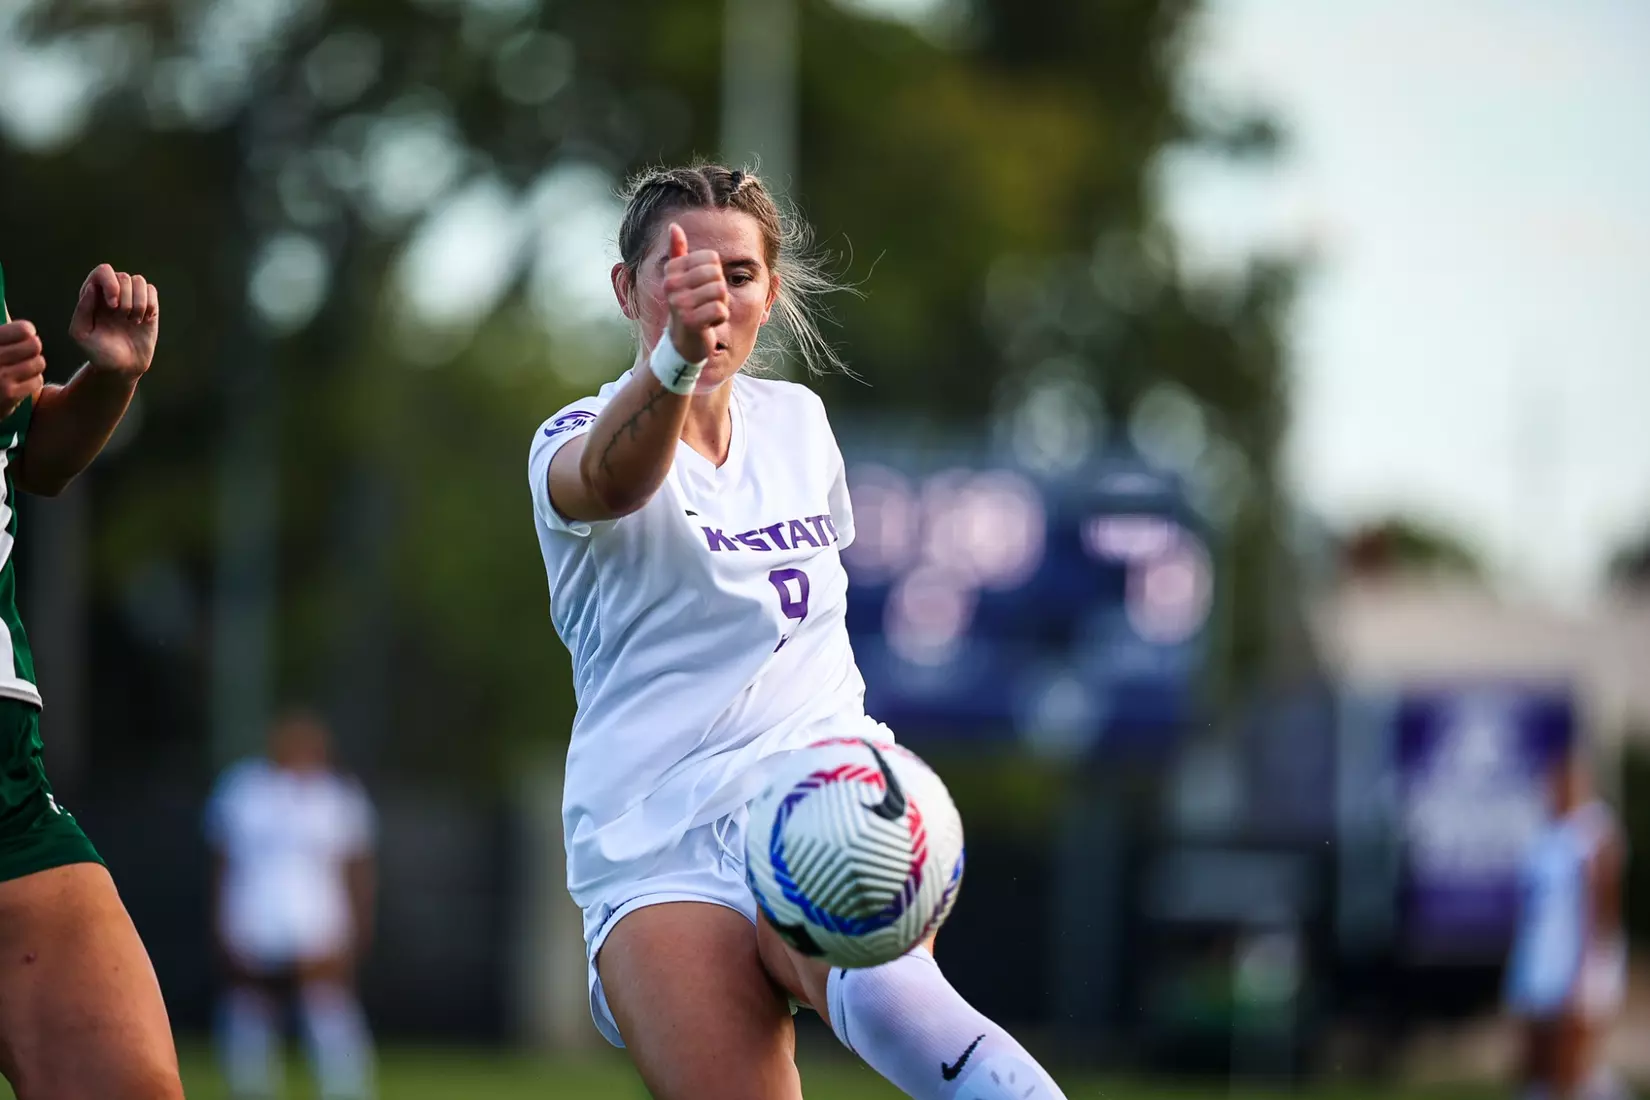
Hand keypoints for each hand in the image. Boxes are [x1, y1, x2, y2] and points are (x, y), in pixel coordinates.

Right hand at [0, 319, 46, 418]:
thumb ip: (2, 326)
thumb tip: (9, 303)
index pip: (24, 329)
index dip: (26, 332)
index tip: (23, 336)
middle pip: (34, 345)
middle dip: (31, 350)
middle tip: (21, 355)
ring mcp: (0, 376)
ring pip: (38, 363)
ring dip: (31, 366)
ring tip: (18, 369)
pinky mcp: (8, 394)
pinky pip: (37, 381)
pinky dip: (30, 382)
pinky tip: (17, 383)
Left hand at [69, 264, 158, 379]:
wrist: (122, 367)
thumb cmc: (98, 353)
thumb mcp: (81, 334)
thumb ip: (82, 310)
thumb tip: (93, 288)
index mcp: (93, 295)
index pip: (103, 271)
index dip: (111, 284)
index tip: (112, 306)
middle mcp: (112, 292)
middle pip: (124, 277)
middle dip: (126, 300)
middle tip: (122, 319)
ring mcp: (131, 298)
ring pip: (140, 282)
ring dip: (139, 303)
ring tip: (133, 321)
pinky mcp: (149, 306)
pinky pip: (152, 291)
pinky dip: (150, 306)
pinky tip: (144, 320)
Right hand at [663, 223, 728, 363]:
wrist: (682, 342)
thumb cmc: (687, 306)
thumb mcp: (681, 278)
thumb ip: (678, 252)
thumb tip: (674, 226)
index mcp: (672, 271)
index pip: (711, 258)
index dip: (714, 274)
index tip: (701, 287)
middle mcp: (672, 286)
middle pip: (717, 274)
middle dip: (719, 290)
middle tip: (706, 302)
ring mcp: (680, 304)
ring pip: (721, 292)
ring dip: (720, 305)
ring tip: (706, 313)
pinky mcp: (690, 322)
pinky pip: (721, 310)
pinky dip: (720, 319)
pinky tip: (708, 324)